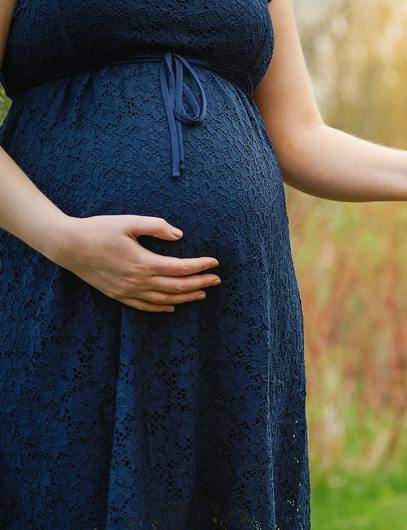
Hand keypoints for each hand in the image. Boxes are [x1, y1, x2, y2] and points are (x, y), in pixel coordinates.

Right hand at [49, 215, 220, 312]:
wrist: (67, 245)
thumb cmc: (98, 229)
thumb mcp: (129, 222)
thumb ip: (156, 226)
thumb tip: (179, 235)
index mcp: (144, 262)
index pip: (181, 268)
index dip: (200, 266)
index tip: (215, 263)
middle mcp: (138, 281)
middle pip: (177, 287)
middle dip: (200, 284)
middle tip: (216, 280)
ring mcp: (127, 291)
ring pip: (164, 300)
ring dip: (186, 297)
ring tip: (202, 293)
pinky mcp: (118, 295)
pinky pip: (144, 306)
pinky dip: (162, 308)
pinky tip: (172, 307)